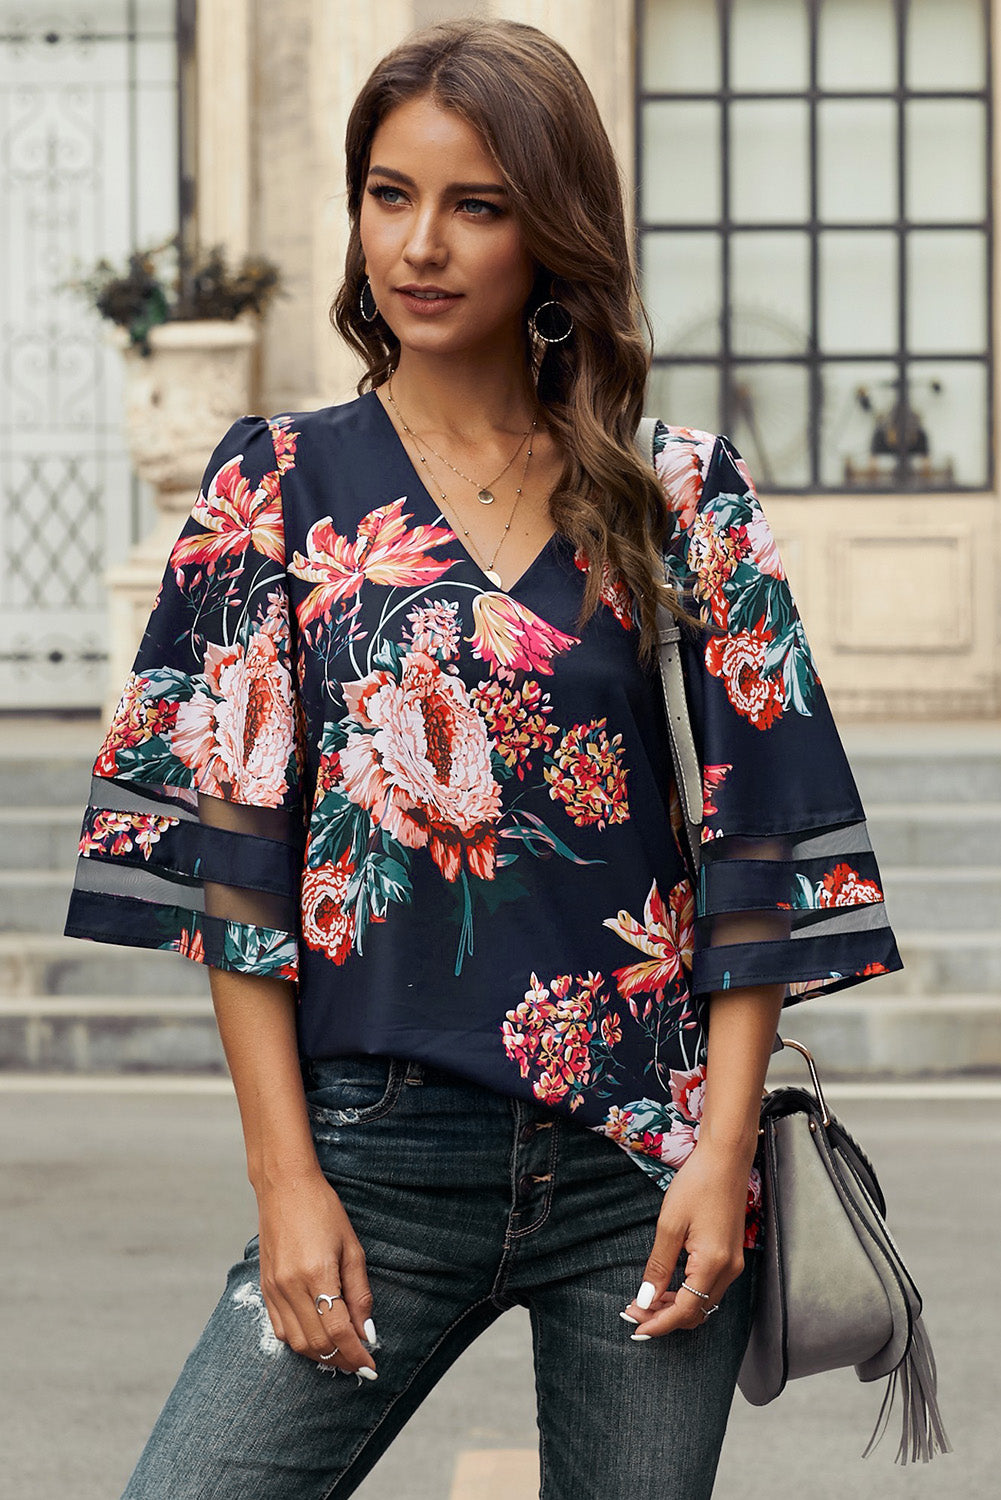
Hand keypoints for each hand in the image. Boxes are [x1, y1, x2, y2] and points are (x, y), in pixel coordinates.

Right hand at [256, 1170, 377, 1377]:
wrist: (285, 1187)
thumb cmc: (323, 1211)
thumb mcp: (352, 1248)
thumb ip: (360, 1293)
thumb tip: (367, 1331)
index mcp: (317, 1273)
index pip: (339, 1330)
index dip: (356, 1353)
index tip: (371, 1366)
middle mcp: (291, 1286)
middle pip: (318, 1342)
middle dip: (341, 1359)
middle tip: (360, 1364)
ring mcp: (274, 1289)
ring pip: (297, 1342)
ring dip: (321, 1355)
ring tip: (341, 1355)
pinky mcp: (265, 1289)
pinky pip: (280, 1330)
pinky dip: (300, 1342)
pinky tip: (316, 1340)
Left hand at [621, 1140, 750, 1337]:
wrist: (725, 1160)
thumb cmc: (697, 1185)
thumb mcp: (670, 1225)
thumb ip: (658, 1266)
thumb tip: (646, 1299)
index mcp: (713, 1264)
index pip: (686, 1310)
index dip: (659, 1323)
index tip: (635, 1327)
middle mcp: (729, 1270)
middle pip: (697, 1312)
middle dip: (665, 1318)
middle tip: (635, 1312)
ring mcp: (733, 1264)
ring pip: (704, 1302)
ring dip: (676, 1307)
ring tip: (646, 1300)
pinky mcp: (732, 1256)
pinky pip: (710, 1288)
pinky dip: (689, 1294)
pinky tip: (668, 1287)